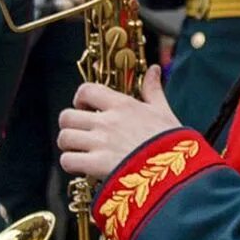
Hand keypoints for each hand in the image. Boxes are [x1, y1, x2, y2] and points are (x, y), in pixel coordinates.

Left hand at [58, 66, 181, 180]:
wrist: (176, 170)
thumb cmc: (172, 141)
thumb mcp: (163, 111)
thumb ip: (153, 90)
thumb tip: (154, 69)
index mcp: (122, 105)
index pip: (86, 90)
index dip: (80, 98)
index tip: (86, 108)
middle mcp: (107, 121)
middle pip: (67, 116)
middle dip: (70, 125)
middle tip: (81, 133)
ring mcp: (99, 143)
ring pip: (64, 138)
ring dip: (69, 146)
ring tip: (81, 151)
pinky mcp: (96, 165)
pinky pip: (67, 160)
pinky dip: (71, 164)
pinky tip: (83, 167)